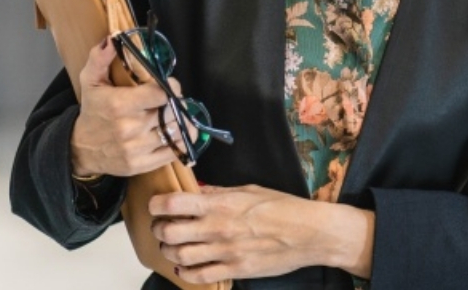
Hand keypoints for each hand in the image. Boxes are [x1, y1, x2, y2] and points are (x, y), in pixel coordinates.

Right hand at [70, 37, 179, 177]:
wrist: (79, 149)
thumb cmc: (93, 111)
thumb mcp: (91, 81)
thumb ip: (100, 58)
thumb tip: (112, 38)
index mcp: (120, 105)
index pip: (161, 93)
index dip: (171, 87)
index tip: (170, 85)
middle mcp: (130, 128)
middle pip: (171, 112)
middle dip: (177, 103)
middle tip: (173, 100)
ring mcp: (137, 149)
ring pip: (176, 131)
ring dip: (182, 122)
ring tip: (176, 115)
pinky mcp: (142, 165)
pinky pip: (174, 152)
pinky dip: (182, 141)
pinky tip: (177, 132)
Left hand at [149, 185, 375, 282]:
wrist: (311, 233)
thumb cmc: (285, 208)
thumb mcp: (251, 190)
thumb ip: (220, 192)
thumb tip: (197, 190)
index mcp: (222, 204)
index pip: (173, 204)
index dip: (157, 205)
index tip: (157, 205)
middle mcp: (219, 228)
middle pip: (168, 233)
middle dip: (159, 230)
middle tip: (162, 227)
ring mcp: (225, 252)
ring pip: (178, 256)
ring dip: (169, 252)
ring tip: (174, 247)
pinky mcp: (234, 270)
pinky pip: (198, 276)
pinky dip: (186, 273)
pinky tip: (187, 267)